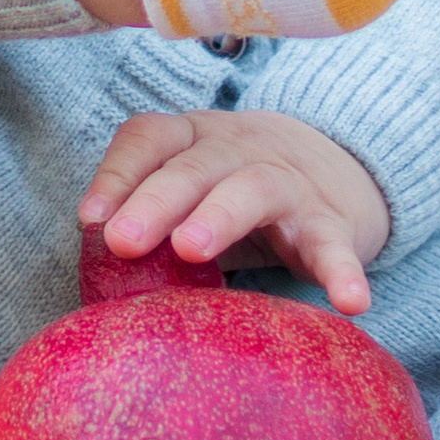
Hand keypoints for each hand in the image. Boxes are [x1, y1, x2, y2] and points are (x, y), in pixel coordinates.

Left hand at [78, 108, 388, 315]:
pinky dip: (343, 272)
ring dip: (219, 215)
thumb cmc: (232, 191)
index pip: (150, 137)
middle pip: (194, 165)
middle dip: (155, 200)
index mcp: (194, 138)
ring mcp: (288, 183)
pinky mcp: (332, 223)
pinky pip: (336, 247)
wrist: (334, 170)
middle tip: (123, 242)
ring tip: (191, 249)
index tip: (90, 219)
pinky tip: (350, 302)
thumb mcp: (189, 190)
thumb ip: (148, 219)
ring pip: (253, 188)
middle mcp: (239, 149)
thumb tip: (95, 280)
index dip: (117, 173)